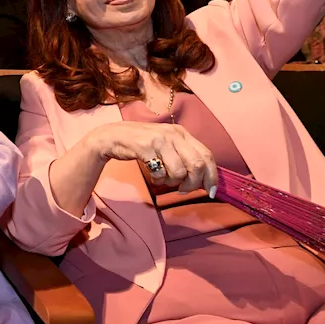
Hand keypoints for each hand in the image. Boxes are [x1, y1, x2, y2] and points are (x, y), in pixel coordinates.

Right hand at [89, 121, 218, 194]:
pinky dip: (158, 179)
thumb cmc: (142, 143)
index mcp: (182, 132)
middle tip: (183, 190)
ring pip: (179, 171)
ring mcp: (159, 140)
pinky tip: (152, 175)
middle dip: (193, 184)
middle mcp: (173, 134)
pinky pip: (160, 172)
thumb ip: (184, 155)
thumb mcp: (167, 144)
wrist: (112, 136)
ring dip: (172, 182)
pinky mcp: (146, 147)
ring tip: (163, 180)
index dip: (212, 176)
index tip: (211, 191)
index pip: (207, 155)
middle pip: (196, 165)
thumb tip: (203, 178)